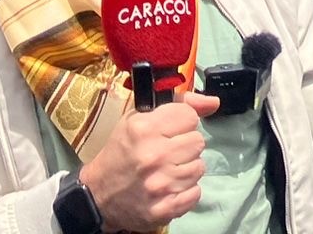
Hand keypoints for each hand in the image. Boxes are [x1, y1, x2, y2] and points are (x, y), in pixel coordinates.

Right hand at [79, 91, 219, 228]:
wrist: (99, 195)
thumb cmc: (121, 152)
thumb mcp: (138, 119)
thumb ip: (179, 105)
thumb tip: (213, 102)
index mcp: (145, 129)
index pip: (190, 116)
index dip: (182, 122)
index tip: (170, 130)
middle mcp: (154, 156)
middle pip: (198, 142)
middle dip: (185, 145)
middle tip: (168, 151)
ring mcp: (160, 185)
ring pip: (199, 167)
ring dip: (187, 168)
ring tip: (168, 169)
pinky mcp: (165, 209)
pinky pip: (196, 193)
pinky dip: (185, 191)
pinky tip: (170, 186)